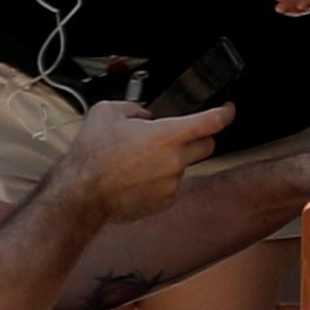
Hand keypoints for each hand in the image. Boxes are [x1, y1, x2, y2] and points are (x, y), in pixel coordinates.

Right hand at [56, 97, 234, 221]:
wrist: (81, 193)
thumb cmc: (92, 155)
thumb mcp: (106, 112)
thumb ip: (134, 107)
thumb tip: (145, 116)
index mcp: (167, 135)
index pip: (211, 122)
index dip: (225, 113)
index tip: (228, 110)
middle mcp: (176, 161)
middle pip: (206, 146)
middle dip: (198, 138)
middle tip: (177, 136)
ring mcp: (172, 183)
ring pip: (183, 166)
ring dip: (170, 161)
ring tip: (137, 160)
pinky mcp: (165, 202)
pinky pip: (170, 186)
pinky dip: (158, 180)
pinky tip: (135, 177)